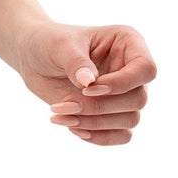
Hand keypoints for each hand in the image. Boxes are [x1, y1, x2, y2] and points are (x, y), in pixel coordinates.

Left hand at [14, 20, 155, 144]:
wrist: (32, 58)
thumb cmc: (49, 42)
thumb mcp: (60, 45)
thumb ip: (76, 62)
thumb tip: (89, 82)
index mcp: (128, 43)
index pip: (145, 68)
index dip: (122, 83)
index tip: (87, 88)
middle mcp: (131, 69)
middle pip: (138, 99)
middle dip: (100, 106)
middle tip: (66, 103)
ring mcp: (124, 93)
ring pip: (130, 120)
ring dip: (95, 122)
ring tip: (60, 113)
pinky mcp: (113, 114)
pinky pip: (122, 135)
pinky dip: (98, 136)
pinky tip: (72, 126)